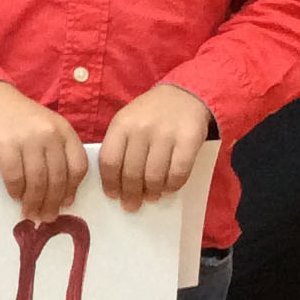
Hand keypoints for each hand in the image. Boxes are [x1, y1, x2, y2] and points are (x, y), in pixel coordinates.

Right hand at [0, 80, 87, 223]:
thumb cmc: (19, 118)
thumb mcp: (47, 127)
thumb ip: (57, 151)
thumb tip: (62, 193)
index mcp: (64, 130)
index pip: (78, 166)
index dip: (72, 189)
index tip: (66, 204)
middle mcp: (49, 134)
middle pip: (58, 178)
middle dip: (52, 203)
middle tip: (47, 217)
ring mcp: (27, 139)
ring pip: (37, 181)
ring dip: (34, 202)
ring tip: (30, 213)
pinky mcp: (5, 145)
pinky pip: (14, 176)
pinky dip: (16, 190)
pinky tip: (15, 196)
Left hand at [99, 84, 212, 212]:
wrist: (185, 94)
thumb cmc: (150, 114)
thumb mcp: (127, 122)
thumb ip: (120, 147)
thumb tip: (115, 185)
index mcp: (121, 124)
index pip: (109, 161)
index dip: (110, 183)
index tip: (113, 196)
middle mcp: (142, 128)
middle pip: (131, 172)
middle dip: (131, 194)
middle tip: (132, 205)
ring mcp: (167, 134)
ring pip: (154, 176)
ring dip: (152, 192)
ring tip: (151, 197)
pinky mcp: (189, 139)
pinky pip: (179, 172)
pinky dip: (173, 185)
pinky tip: (169, 188)